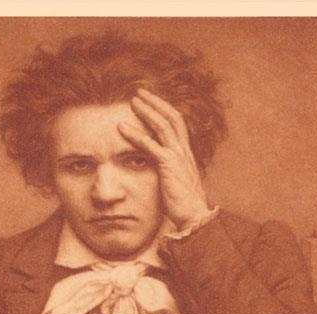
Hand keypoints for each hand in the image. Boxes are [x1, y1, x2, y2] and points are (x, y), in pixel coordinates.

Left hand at [117, 88, 211, 229]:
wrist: (195, 217)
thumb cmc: (184, 206)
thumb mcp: (176, 185)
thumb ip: (168, 174)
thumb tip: (159, 174)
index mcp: (186, 155)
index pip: (177, 125)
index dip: (164, 112)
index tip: (151, 103)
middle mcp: (184, 152)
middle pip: (172, 117)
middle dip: (156, 102)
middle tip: (140, 92)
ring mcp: (178, 157)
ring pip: (162, 125)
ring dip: (147, 111)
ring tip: (132, 101)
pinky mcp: (168, 165)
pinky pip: (150, 144)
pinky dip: (135, 134)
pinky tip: (121, 127)